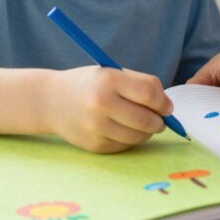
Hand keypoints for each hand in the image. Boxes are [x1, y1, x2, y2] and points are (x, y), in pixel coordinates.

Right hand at [47, 67, 171, 152]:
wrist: (51, 101)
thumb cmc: (89, 84)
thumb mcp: (111, 73)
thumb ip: (140, 85)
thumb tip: (167, 107)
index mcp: (108, 80)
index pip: (149, 93)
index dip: (163, 102)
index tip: (166, 106)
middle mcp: (100, 104)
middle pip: (146, 119)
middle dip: (159, 121)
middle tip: (160, 119)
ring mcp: (96, 127)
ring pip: (138, 136)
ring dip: (147, 132)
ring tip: (142, 123)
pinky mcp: (95, 145)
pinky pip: (125, 146)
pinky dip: (130, 139)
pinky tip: (123, 129)